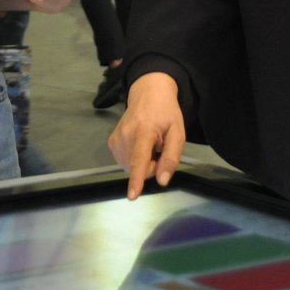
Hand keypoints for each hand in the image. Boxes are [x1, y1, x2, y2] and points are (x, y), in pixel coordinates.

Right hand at [108, 73, 185, 198]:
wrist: (147, 93)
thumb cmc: (166, 113)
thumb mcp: (177, 132)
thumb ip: (171, 157)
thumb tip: (162, 181)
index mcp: (144, 131)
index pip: (139, 159)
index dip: (137, 179)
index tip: (132, 195)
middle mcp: (125, 135)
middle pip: (138, 168)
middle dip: (151, 166)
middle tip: (158, 148)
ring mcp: (116, 139)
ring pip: (131, 168)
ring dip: (142, 163)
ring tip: (148, 144)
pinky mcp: (111, 142)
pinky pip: (125, 162)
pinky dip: (134, 159)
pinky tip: (139, 145)